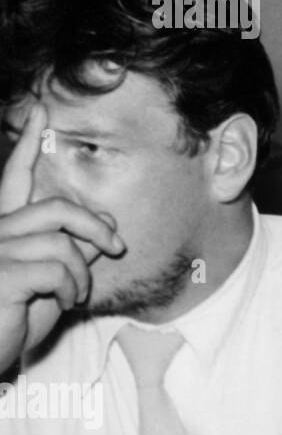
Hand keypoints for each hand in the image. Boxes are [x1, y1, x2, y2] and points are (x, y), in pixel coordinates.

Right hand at [0, 104, 124, 375]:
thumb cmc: (12, 322)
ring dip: (82, 272)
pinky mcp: (0, 275)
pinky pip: (58, 269)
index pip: (15, 180)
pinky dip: (71, 289)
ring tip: (75, 295)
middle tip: (117, 246)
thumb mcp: (52, 282)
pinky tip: (62, 305)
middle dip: (96, 225)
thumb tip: (106, 224)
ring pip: (62, 241)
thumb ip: (73, 251)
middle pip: (58, 208)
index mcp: (3, 230)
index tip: (42, 113)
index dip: (27, 146)